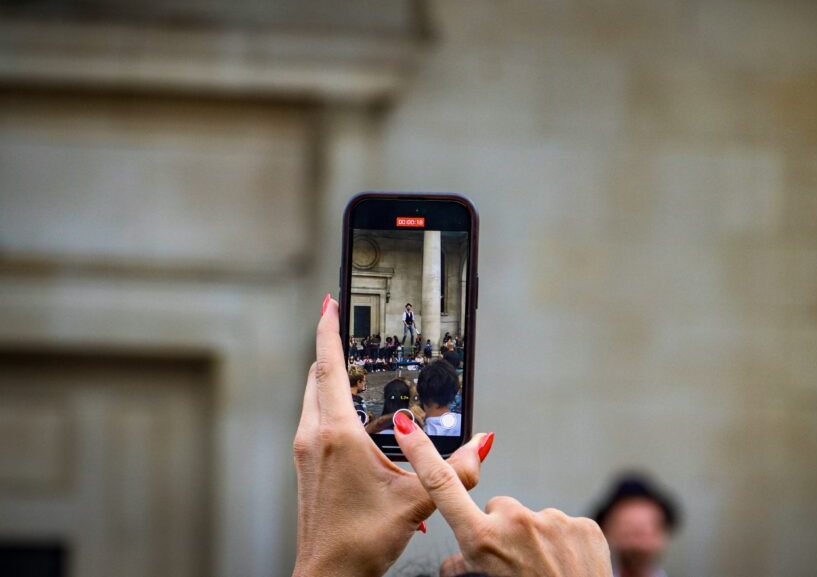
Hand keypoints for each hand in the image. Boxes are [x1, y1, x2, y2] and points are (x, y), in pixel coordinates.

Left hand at [292, 295, 490, 576]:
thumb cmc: (361, 542)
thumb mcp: (416, 502)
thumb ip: (454, 470)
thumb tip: (483, 442)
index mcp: (337, 435)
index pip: (329, 366)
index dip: (328, 329)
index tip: (330, 301)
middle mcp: (315, 436)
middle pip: (317, 375)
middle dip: (331, 347)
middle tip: (347, 324)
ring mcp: (306, 451)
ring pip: (313, 396)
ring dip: (330, 375)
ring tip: (356, 364)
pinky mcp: (307, 465)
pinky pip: (316, 417)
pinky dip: (331, 400)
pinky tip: (356, 414)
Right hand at [393, 413, 611, 576]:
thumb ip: (463, 565)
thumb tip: (452, 560)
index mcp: (483, 540)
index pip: (444, 488)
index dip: (422, 455)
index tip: (406, 426)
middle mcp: (515, 523)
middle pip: (499, 508)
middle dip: (502, 528)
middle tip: (515, 562)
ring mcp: (553, 521)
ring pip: (533, 519)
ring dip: (535, 539)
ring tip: (545, 569)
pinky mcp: (583, 525)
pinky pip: (564, 527)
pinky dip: (564, 544)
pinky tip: (567, 567)